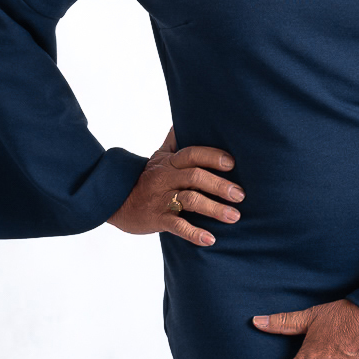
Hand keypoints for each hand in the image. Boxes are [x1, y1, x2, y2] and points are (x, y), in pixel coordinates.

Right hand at [107, 125, 244, 246]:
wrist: (117, 202)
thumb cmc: (146, 178)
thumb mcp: (158, 156)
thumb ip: (175, 141)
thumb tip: (184, 119)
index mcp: (169, 162)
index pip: (192, 154)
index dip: (212, 156)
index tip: (232, 163)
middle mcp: (166, 178)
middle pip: (195, 177)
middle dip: (219, 185)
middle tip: (240, 195)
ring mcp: (161, 199)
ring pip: (190, 201)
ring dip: (214, 209)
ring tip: (234, 217)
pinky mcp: (157, 219)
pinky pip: (177, 226)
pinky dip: (194, 233)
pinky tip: (210, 239)